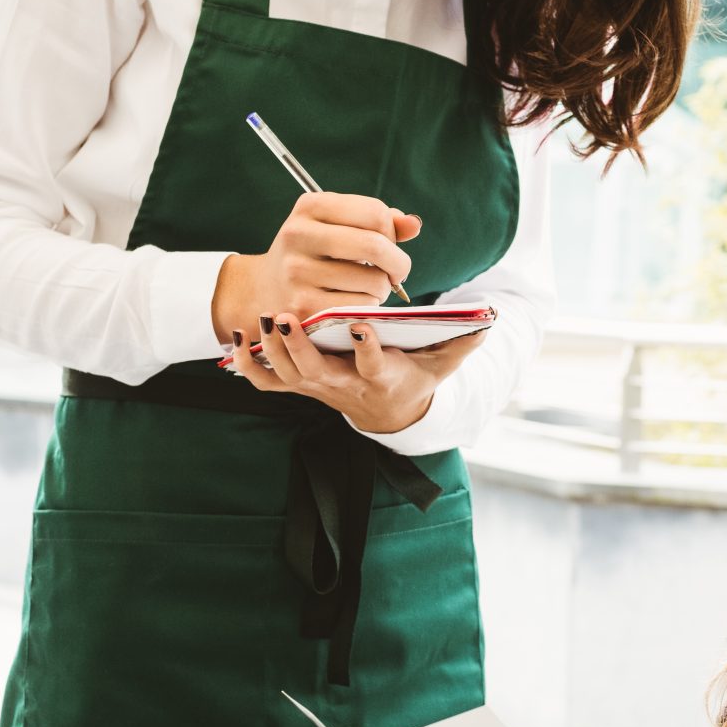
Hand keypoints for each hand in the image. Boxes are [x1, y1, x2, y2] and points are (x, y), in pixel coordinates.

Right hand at [214, 191, 419, 335]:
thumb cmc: (315, 253)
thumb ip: (379, 223)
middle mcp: (298, 234)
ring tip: (368, 287)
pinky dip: (368, 307)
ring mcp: (297, 271)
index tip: (388, 244)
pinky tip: (355, 302)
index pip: (375, 212)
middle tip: (397, 272)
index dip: (392, 232)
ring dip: (383, 288)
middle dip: (399, 263)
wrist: (265, 288)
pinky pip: (361, 307)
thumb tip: (414, 224)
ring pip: (374, 281)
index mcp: (309, 206)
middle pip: (375, 245)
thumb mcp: (338, 227)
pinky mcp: (303, 305)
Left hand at [224, 314, 490, 435]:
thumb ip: (462, 342)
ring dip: (272, 349)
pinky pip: (266, 382)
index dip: (367, 347)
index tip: (363, 324)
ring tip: (264, 317)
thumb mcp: (441, 364)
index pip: (373, 363)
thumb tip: (489, 321)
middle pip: (315, 372)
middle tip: (287, 315)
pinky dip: (247, 364)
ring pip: (287, 375)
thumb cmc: (414, 377)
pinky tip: (237, 336)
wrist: (388, 410)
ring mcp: (317, 387)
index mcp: (379, 377)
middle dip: (299, 346)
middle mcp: (343, 385)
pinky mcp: (299, 385)